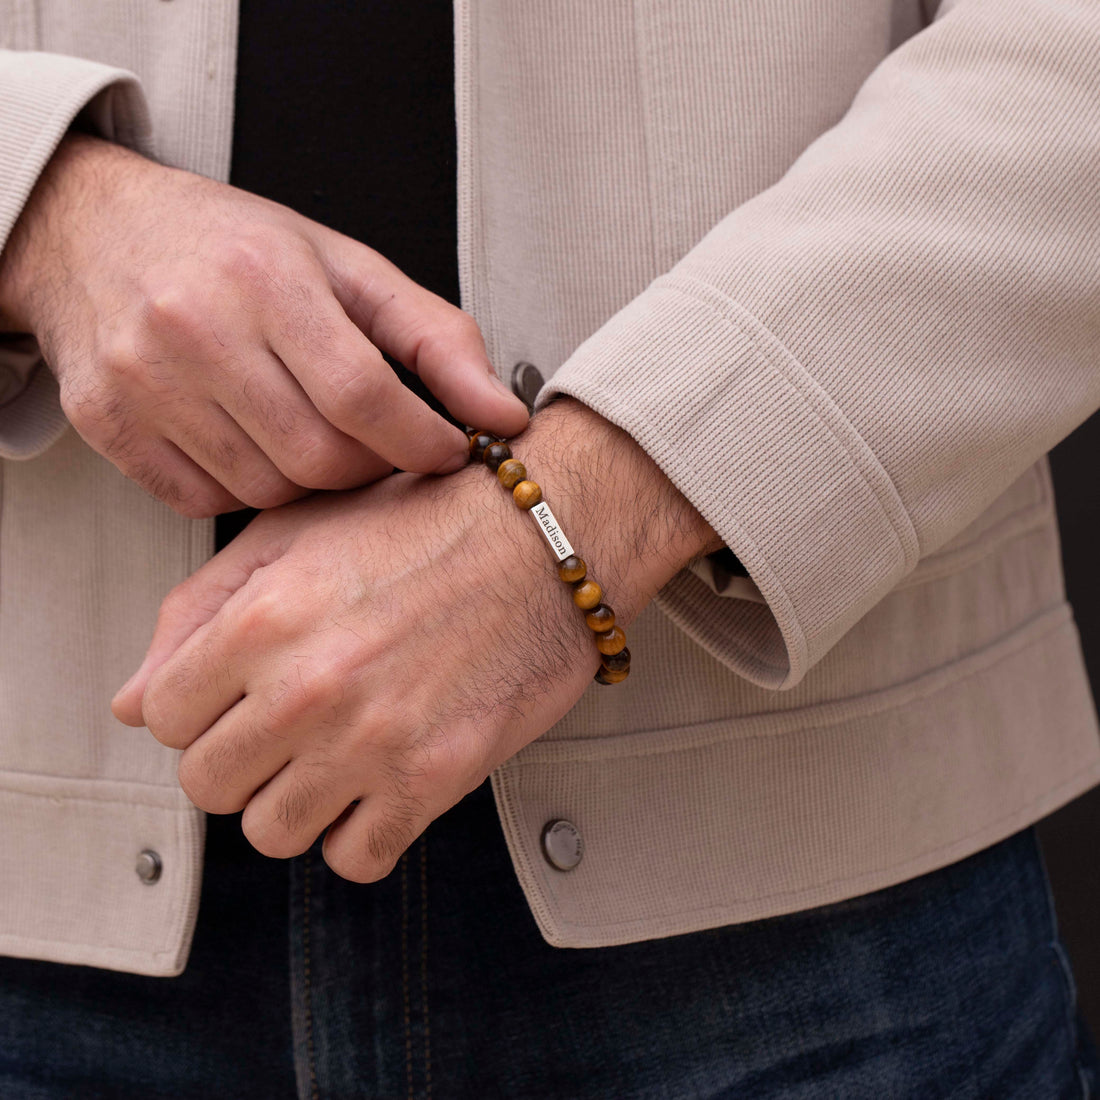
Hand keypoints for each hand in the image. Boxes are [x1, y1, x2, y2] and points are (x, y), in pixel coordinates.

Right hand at [0, 133, 527, 514]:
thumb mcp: (347, 269)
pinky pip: (206, 503)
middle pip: (319, 458)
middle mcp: (194, 329)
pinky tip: (252, 442)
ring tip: (310, 430)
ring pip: (267, 491)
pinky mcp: (109, 426)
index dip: (421, 442)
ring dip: (309, 481)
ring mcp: (142, 383)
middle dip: (369, 466)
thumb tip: (503, 416)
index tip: (447, 451)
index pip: (362, 396)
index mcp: (265, 279)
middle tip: (377, 441)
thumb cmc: (236, 249)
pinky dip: (246, 488)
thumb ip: (435, 340)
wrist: (99, 233)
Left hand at [111, 400, 721, 878]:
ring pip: (272, 833)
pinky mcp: (435, 778)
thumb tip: (132, 704)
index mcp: (262, 618)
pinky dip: (359, 833)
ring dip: (296, 801)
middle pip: (209, 785)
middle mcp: (308, 687)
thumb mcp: (296, 533)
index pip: (161, 717)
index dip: (195, 708)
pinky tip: (380, 783)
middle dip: (239, 759)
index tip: (237, 696)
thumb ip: (197, 611)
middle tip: (287, 727)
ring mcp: (372, 740)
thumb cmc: (423, 522)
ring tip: (334, 756)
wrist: (547, 537)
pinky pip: (356, 857)